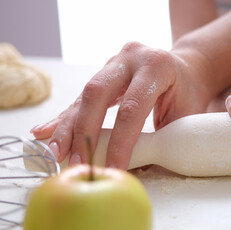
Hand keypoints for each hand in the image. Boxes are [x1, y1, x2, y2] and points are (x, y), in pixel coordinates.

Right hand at [30, 42, 214, 169]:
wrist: (186, 68)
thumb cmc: (187, 94)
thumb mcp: (185, 112)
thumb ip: (163, 135)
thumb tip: (138, 170)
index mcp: (157, 66)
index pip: (133, 108)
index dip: (120, 141)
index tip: (113, 168)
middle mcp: (131, 58)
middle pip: (98, 94)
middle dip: (83, 131)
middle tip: (74, 161)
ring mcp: (114, 62)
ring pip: (84, 95)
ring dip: (67, 127)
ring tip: (53, 153)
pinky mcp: (102, 72)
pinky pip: (80, 97)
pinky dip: (64, 118)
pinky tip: (43, 132)